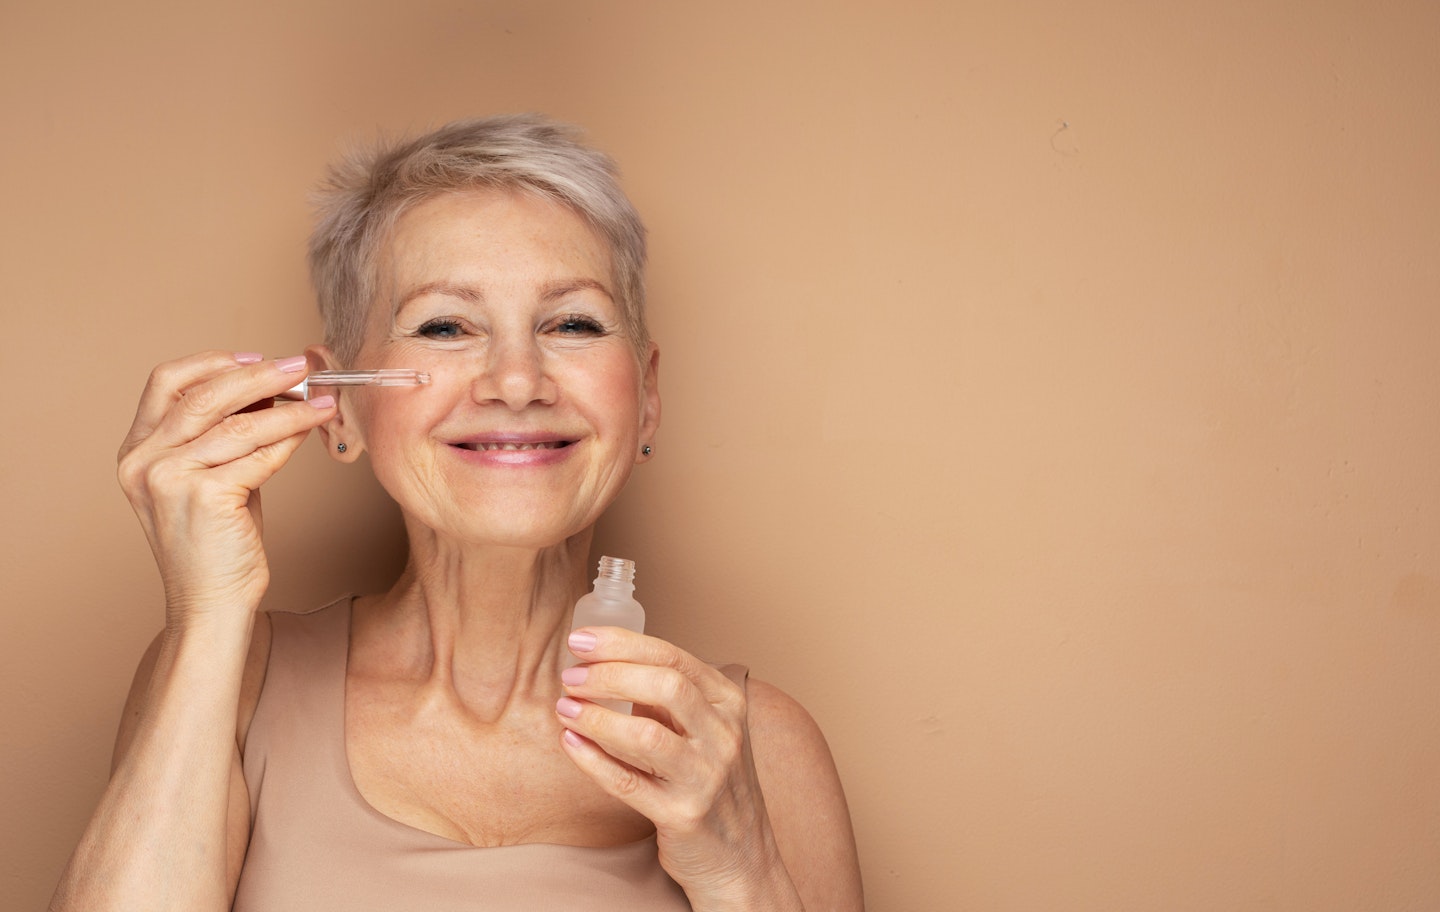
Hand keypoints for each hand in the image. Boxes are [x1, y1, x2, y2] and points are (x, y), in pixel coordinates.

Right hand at [116, 351, 335, 626]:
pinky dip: (291, 437)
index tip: (255, 356)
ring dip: (289, 407)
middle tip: (301, 368)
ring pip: (240, 423)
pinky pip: (260, 454)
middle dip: (260, 375)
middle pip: (204, 394)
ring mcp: (168, 478)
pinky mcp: (203, 496)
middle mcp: (143, 461)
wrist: (211, 603)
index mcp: (136, 450)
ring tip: (321, 399)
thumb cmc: (217, 542)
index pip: (166, 382)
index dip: (213, 362)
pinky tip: (311, 429)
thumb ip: (226, 434)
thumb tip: (270, 388)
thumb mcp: (211, 476)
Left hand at [557, 628, 797, 907]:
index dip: (621, 643)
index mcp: (728, 702)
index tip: (580, 639)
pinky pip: (629, 783)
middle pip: (665, 686)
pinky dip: (593, 760)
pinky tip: (571, 743)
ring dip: (597, 717)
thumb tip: (604, 664)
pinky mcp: (683, 816)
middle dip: (609, 674)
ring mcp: (706, 777)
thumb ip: (667, 698)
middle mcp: (723, 735)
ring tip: (565, 708)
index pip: (673, 656)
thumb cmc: (712, 783)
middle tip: (571, 676)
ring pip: (646, 735)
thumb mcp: (704, 730)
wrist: (740, 856)